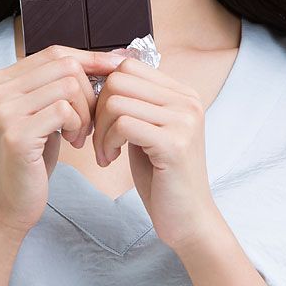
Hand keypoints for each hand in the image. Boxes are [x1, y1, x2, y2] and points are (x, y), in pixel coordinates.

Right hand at [0, 45, 125, 238]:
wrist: (8, 204)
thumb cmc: (31, 159)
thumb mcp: (42, 114)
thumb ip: (59, 85)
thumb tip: (110, 58)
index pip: (54, 53)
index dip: (89, 59)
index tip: (116, 69)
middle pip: (65, 65)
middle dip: (89, 92)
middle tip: (89, 122)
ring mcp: (4, 110)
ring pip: (69, 86)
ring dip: (85, 112)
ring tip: (79, 135)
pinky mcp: (16, 134)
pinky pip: (64, 111)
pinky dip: (78, 126)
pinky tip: (72, 144)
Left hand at [92, 57, 220, 250]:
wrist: (188, 219)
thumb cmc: (163, 177)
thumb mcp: (148, 131)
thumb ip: (136, 104)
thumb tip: (106, 77)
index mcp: (183, 94)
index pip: (129, 66)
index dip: (104, 91)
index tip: (101, 121)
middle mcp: (188, 101)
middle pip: (119, 80)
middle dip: (98, 109)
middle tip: (98, 139)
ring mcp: (183, 120)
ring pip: (116, 101)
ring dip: (100, 130)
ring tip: (104, 153)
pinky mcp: (174, 143)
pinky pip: (123, 124)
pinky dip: (106, 142)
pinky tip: (110, 160)